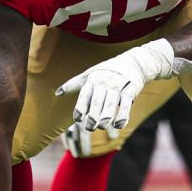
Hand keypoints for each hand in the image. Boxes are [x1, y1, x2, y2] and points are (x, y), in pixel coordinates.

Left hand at [55, 39, 173, 154]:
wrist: (133, 63)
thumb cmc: (107, 71)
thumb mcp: (90, 73)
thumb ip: (74, 84)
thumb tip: (57, 93)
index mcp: (93, 79)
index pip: (84, 94)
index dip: (80, 107)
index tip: (78, 119)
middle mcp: (104, 82)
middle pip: (97, 102)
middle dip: (92, 116)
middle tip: (89, 127)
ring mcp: (118, 87)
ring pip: (111, 105)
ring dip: (106, 118)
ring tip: (102, 127)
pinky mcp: (131, 91)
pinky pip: (126, 106)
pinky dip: (122, 116)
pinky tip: (118, 125)